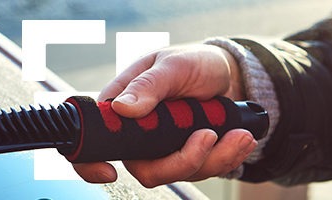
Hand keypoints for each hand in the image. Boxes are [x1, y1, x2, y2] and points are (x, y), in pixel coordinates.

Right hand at [71, 44, 256, 187]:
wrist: (230, 74)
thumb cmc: (195, 62)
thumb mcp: (173, 65)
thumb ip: (149, 86)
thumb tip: (122, 108)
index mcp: (122, 107)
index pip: (95, 141)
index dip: (91, 164)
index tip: (110, 173)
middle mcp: (139, 133)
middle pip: (146, 169)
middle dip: (184, 161)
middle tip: (210, 135)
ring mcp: (164, 148)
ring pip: (180, 173)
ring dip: (215, 158)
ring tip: (239, 133)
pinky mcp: (188, 156)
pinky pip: (203, 171)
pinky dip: (227, 157)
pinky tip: (240, 138)